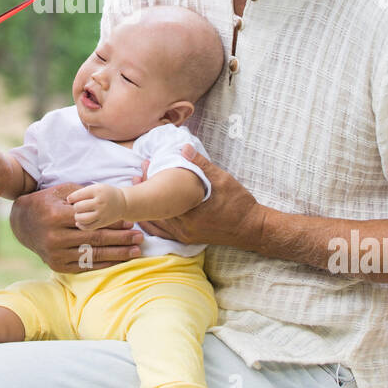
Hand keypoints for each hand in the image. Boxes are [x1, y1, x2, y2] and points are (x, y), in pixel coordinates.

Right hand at [9, 183, 144, 273]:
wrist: (22, 223)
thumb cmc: (46, 202)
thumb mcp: (60, 191)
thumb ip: (83, 195)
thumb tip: (108, 200)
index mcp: (55, 215)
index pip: (91, 220)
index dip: (112, 222)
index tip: (130, 223)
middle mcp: (54, 237)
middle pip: (95, 239)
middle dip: (120, 239)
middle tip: (139, 237)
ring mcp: (55, 253)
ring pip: (92, 255)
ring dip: (117, 254)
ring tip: (135, 251)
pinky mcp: (56, 265)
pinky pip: (85, 267)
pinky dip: (103, 264)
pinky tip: (119, 261)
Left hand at [67, 182, 126, 230]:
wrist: (123, 202)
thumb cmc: (105, 193)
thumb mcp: (95, 187)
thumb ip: (82, 193)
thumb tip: (67, 201)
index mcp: (97, 190)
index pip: (78, 195)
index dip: (71, 198)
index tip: (69, 200)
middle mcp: (100, 202)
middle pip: (78, 207)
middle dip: (75, 207)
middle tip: (77, 207)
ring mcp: (102, 213)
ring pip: (82, 218)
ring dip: (77, 217)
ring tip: (78, 214)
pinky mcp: (103, 222)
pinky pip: (88, 227)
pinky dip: (81, 225)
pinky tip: (79, 222)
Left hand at [138, 148, 263, 248]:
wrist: (251, 228)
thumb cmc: (239, 203)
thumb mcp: (223, 179)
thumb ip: (202, 165)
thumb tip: (184, 148)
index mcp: (190, 213)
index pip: (162, 196)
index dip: (150, 181)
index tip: (144, 167)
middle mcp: (184, 228)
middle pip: (156, 210)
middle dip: (145, 192)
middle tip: (136, 176)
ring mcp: (185, 235)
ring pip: (157, 223)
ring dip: (147, 207)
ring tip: (139, 191)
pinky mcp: (188, 239)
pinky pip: (164, 233)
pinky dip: (154, 223)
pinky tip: (147, 214)